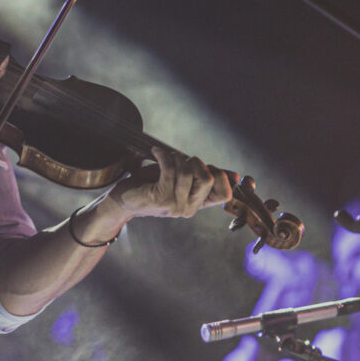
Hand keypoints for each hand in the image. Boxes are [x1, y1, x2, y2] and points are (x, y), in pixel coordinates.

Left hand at [108, 147, 238, 219]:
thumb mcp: (182, 180)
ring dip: (177, 158)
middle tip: (182, 159)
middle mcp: (189, 208)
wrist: (124, 200)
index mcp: (198, 204)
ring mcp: (175, 205)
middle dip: (196, 162)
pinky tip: (156, 152)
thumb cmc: (153, 186)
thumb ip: (205, 177)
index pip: (225, 195)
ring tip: (166, 156)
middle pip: (209, 179)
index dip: (227, 179)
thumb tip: (235, 176)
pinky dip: (163, 156)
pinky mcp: (160, 197)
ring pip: (188, 172)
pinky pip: (170, 170)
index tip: (217, 168)